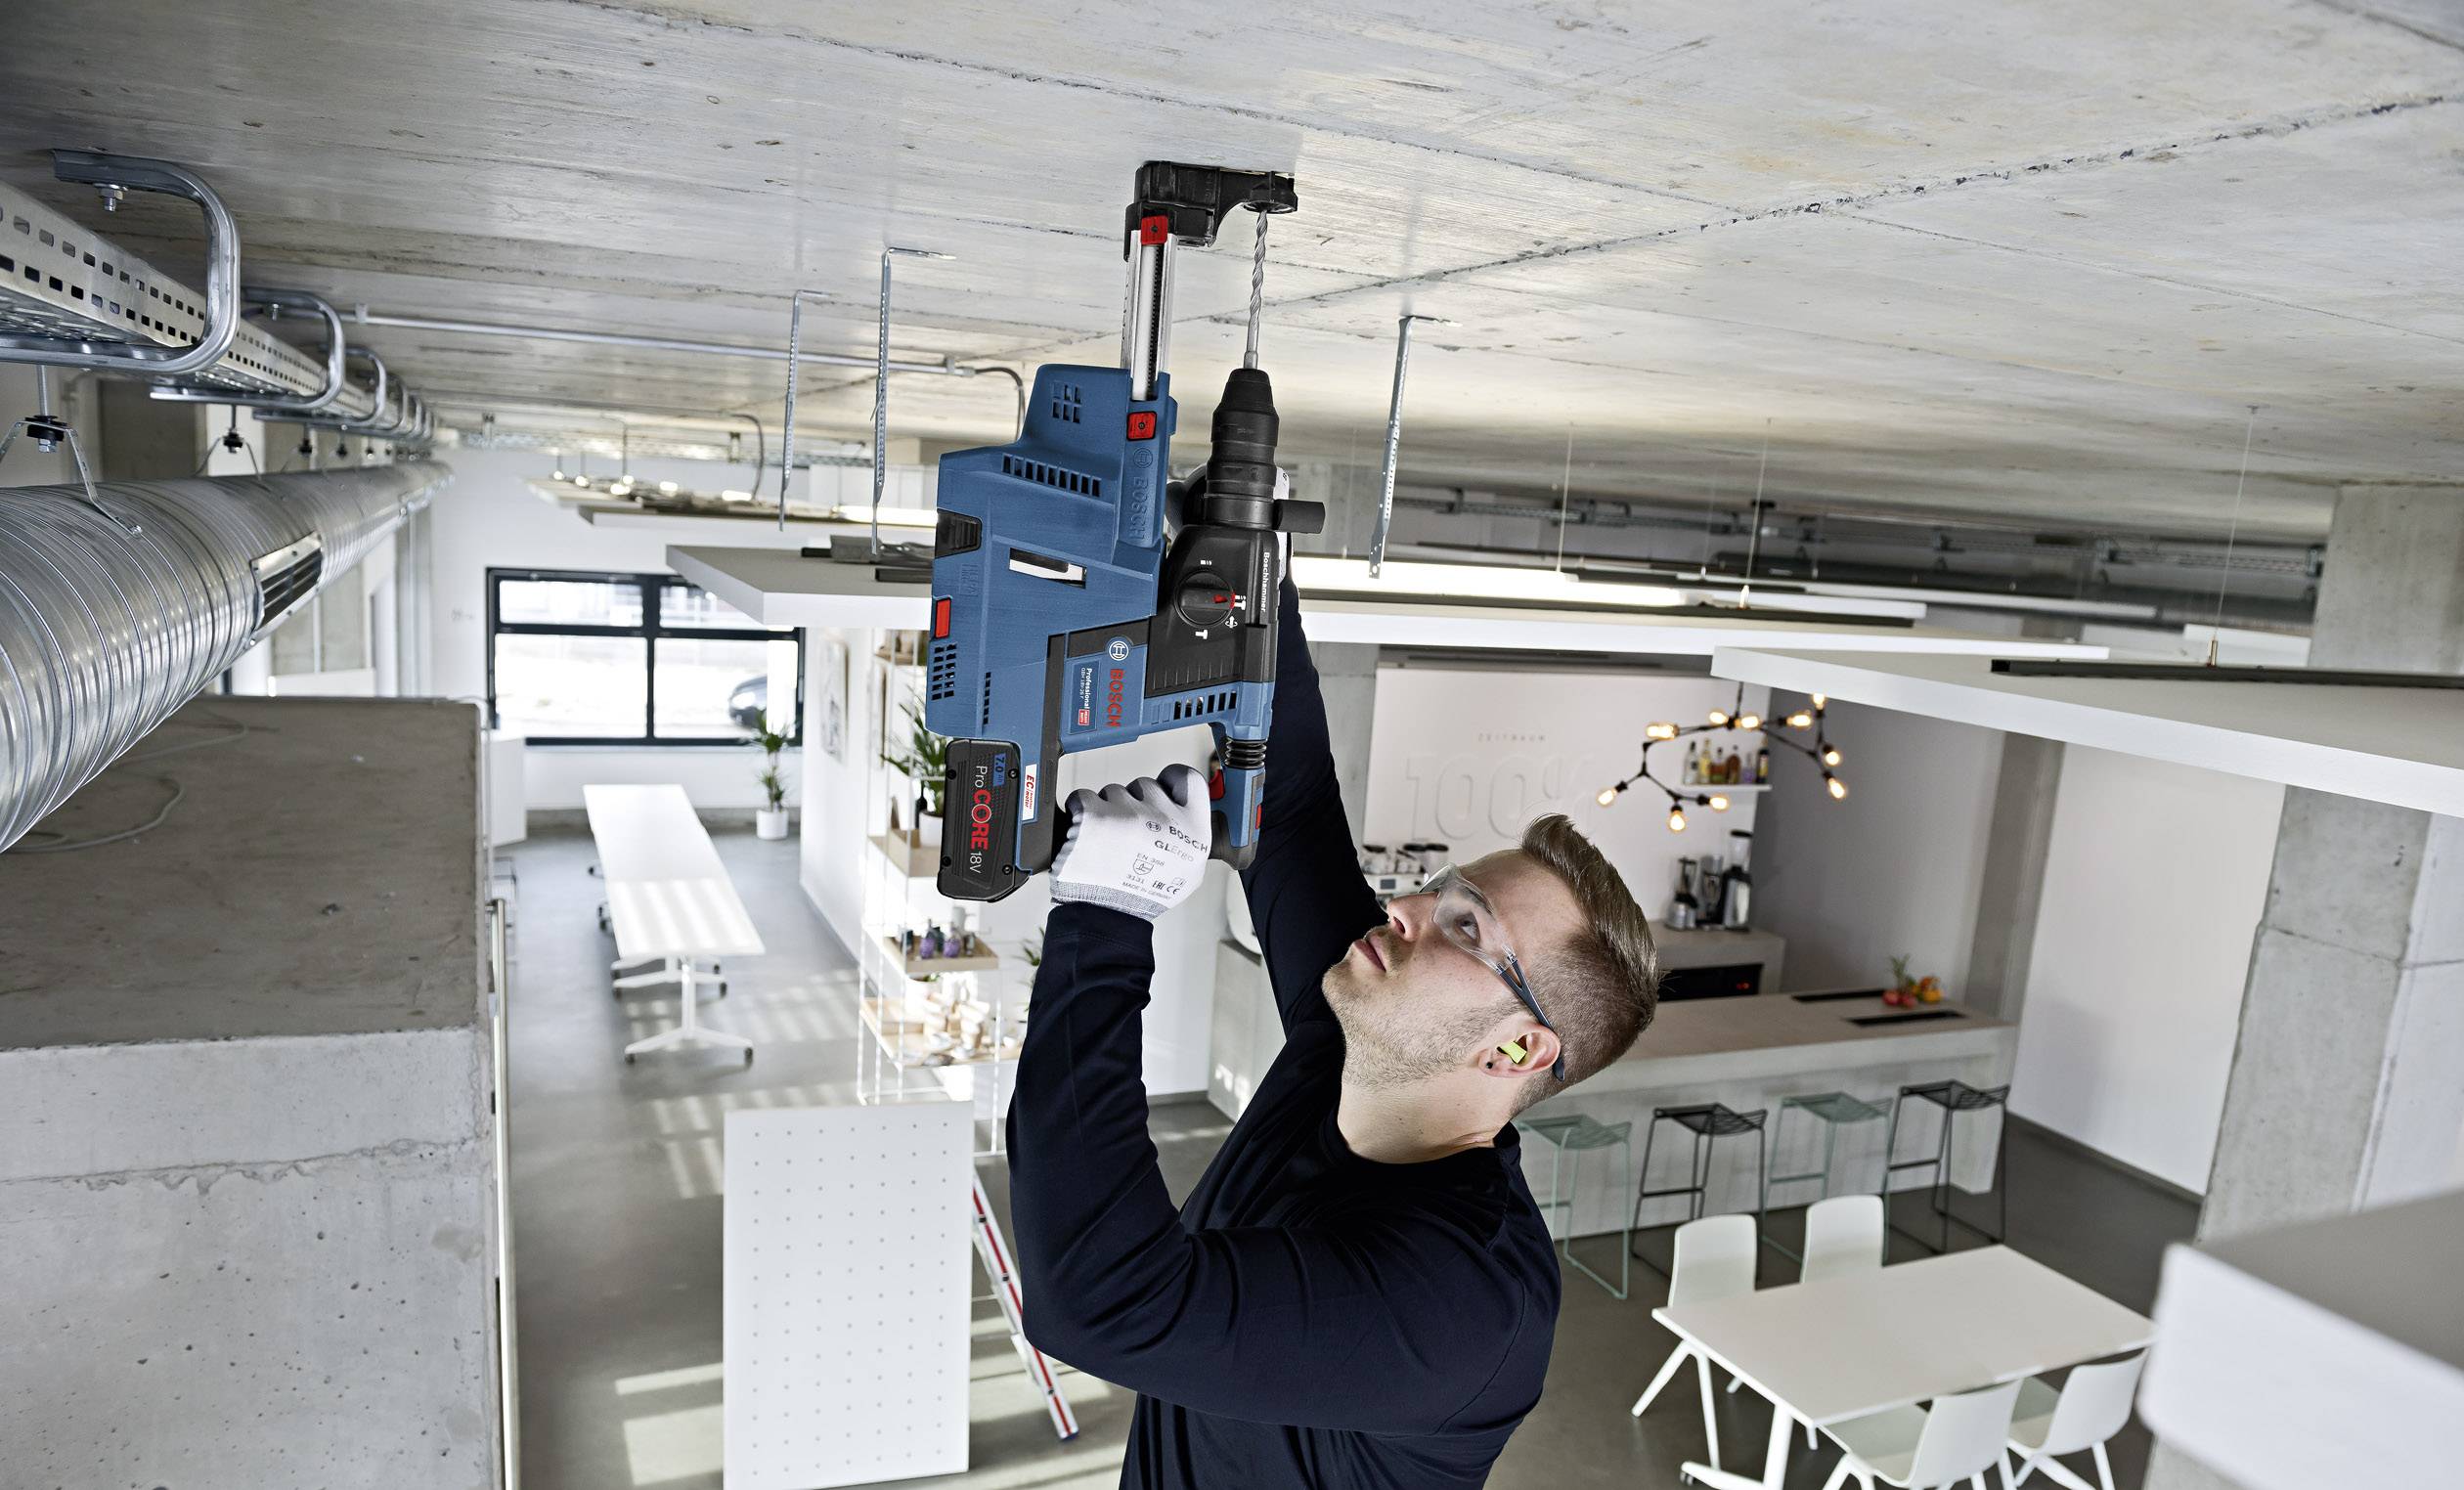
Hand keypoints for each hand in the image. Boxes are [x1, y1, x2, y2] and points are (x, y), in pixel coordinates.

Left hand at [1050, 764, 1210, 920]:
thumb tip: (1184, 811)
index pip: (1187, 778)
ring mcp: (1127, 815)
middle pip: (1145, 785)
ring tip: (1107, 843)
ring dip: (1107, 810)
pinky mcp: (1094, 816)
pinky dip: (1080, 811)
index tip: (1161, 792)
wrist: (1106, 917)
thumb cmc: (1144, 897)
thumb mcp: (1189, 872)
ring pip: (1113, 791)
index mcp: (1193, 830)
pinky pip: (1083, 797)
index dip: (1171, 781)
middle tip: (1128, 836)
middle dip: (1134, 804)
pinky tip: (1086, 835)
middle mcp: (1164, 819)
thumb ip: (1190, 836)